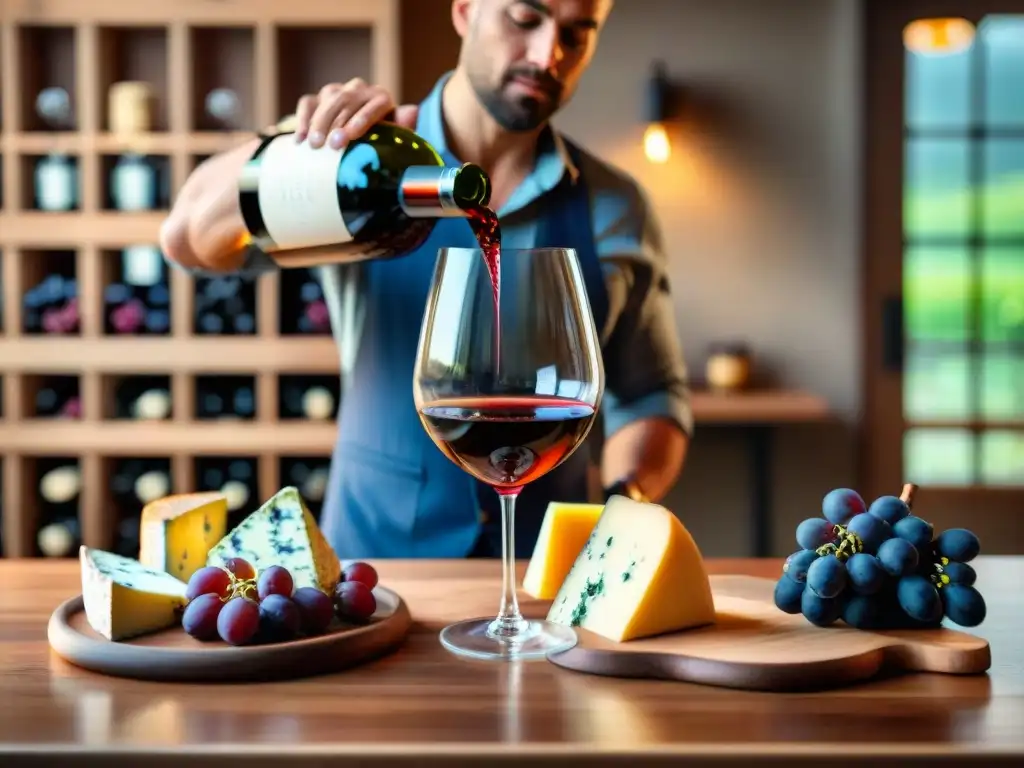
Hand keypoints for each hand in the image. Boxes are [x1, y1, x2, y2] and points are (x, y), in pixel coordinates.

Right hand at [294, 78, 419, 149]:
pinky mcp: (318, 99)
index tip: (349, 137)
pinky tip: (300, 139)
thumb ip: (405, 127)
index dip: (361, 119)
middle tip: (330, 145)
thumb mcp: (396, 138)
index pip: (374, 104)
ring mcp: (337, 92)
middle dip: (337, 124)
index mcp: (381, 98)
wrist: (359, 144)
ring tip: (314, 144)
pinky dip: (303, 120)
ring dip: (320, 122)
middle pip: (348, 101)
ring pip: (328, 99)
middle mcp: (360, 90)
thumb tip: (413, 112)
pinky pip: (308, 103)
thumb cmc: (381, 144)